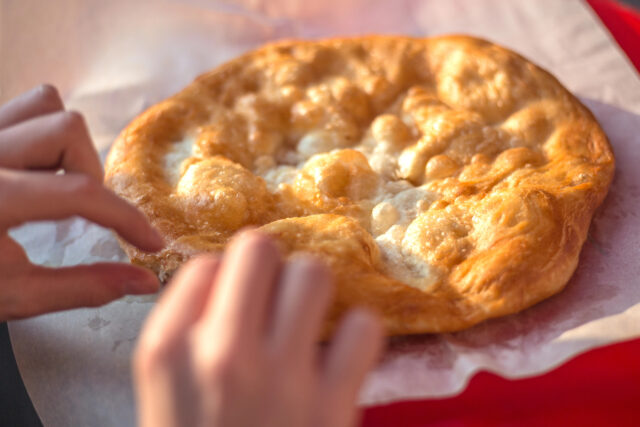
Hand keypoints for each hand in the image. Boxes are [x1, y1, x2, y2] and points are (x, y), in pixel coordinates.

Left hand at [0, 85, 163, 320]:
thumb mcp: (13, 295)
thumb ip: (84, 287)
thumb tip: (142, 281)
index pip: (80, 193)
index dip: (127, 219)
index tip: (149, 241)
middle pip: (66, 127)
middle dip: (90, 172)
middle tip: (83, 211)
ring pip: (44, 104)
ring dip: (67, 143)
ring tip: (58, 183)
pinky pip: (20, 108)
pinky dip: (42, 131)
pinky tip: (36, 170)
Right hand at [134, 231, 382, 426]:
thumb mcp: (162, 394)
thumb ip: (185, 332)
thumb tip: (226, 275)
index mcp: (167, 350)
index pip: (205, 264)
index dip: (226, 280)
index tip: (237, 300)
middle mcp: (222, 352)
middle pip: (259, 249)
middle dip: (270, 268)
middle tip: (275, 298)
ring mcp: (281, 375)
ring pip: (314, 273)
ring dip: (314, 291)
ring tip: (307, 321)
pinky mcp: (334, 402)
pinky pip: (362, 325)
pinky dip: (358, 334)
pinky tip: (341, 356)